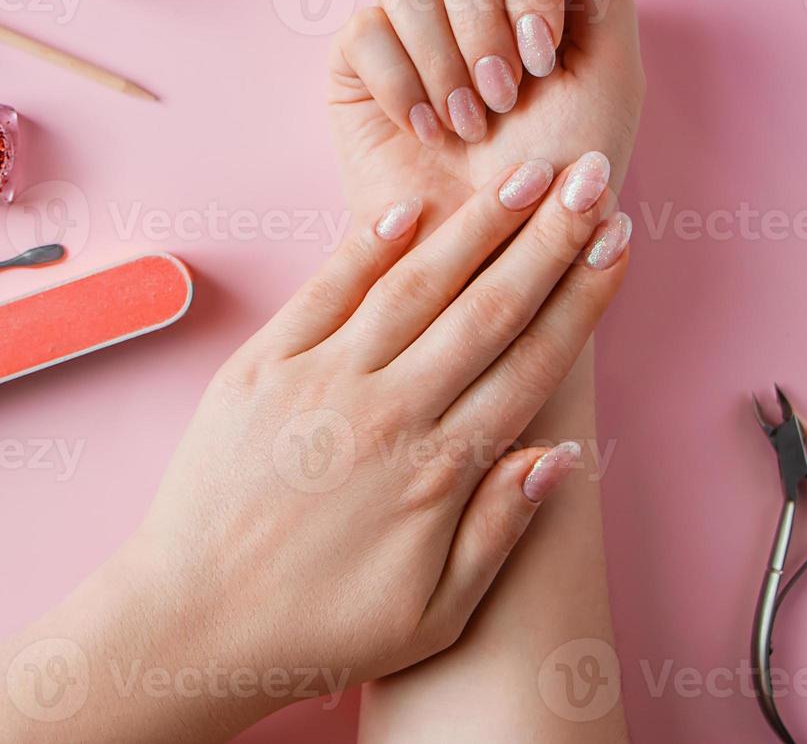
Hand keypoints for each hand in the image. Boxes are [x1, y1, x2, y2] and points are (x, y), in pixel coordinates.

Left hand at [113, 156, 630, 737]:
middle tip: (591, 176)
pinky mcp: (260, 369)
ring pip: (415, 285)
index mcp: (438, 471)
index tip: (617, 242)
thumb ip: (499, 531)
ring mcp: (319, 382)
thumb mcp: (431, 615)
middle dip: (548, 236)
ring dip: (476, 226)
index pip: (530, 363)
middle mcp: (387, 413)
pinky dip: (369, 246)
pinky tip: (412, 209)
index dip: (581, 297)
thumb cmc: (315, 631)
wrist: (189, 626)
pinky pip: (324, 291)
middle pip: (487, 308)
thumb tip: (561, 455)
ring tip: (524, 176)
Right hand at [327, 0, 644, 224]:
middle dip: (483, 18)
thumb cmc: (562, 178)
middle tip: (503, 95)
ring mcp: (408, 22)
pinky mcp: (357, 62)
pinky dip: (403, 85)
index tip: (543, 58)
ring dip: (444, 57)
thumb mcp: (607, 77)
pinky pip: (363, 29)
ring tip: (467, 126)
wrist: (496, 254)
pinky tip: (427, 131)